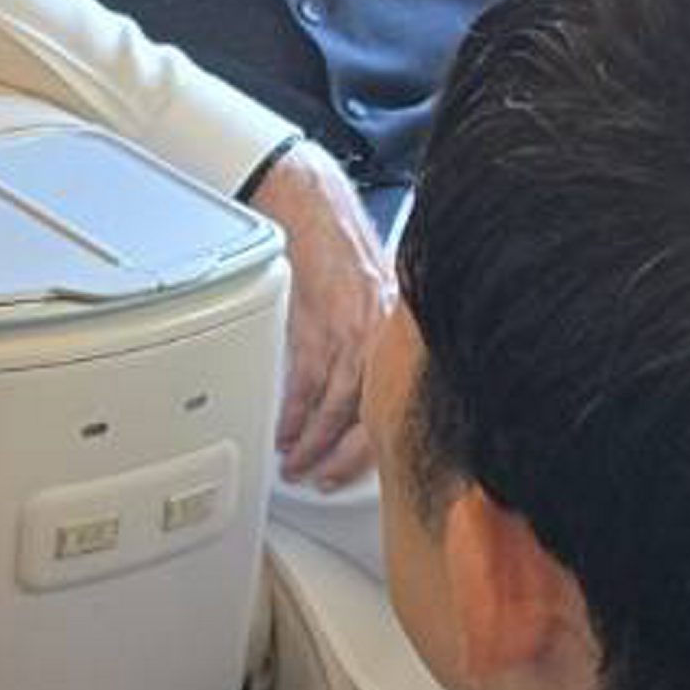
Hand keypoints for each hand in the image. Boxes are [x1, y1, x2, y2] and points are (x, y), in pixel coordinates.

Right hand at [250, 144, 394, 485]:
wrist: (316, 211)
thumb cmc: (344, 251)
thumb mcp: (376, 299)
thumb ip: (379, 340)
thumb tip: (373, 384)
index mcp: (403, 333)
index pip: (403, 400)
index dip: (386, 439)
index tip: (370, 465)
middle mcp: (385, 335)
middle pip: (372, 412)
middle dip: (346, 455)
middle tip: (325, 478)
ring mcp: (352, 331)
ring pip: (338, 405)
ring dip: (314, 441)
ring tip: (297, 463)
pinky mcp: (319, 325)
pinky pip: (308, 383)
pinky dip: (295, 413)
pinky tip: (286, 431)